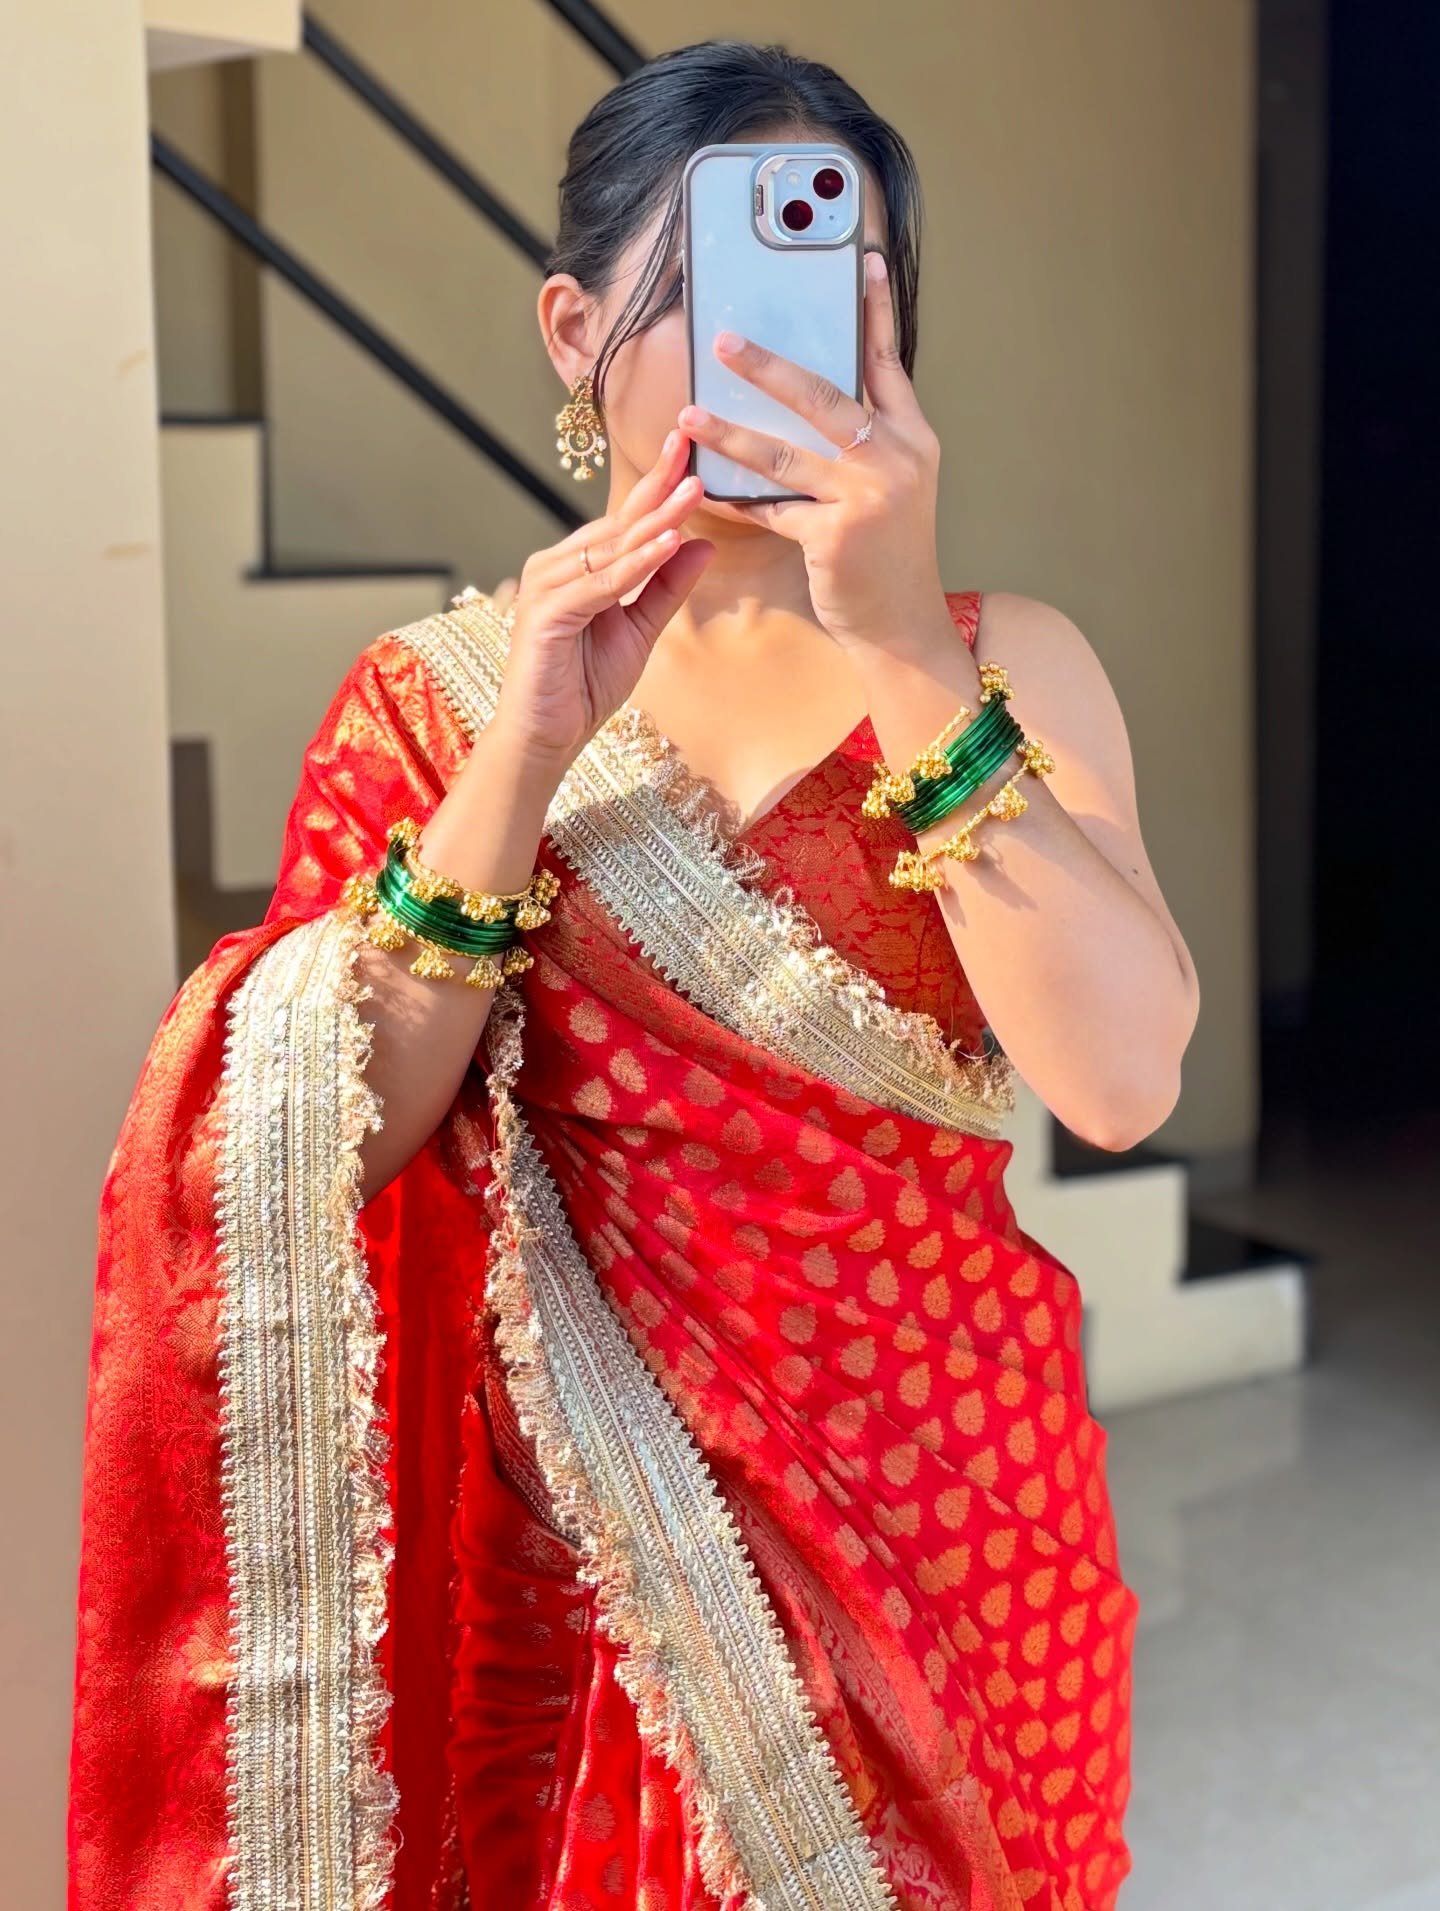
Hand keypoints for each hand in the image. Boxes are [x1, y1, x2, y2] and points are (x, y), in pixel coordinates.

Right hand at [492, 432, 713, 769]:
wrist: (547, 738)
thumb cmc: (583, 685)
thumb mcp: (640, 629)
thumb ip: (666, 587)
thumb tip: (703, 543)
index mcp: (575, 565)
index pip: (623, 518)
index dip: (657, 484)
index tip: (688, 448)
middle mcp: (554, 566)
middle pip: (617, 522)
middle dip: (659, 489)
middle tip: (694, 450)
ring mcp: (545, 586)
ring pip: (611, 548)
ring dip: (654, 520)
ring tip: (694, 492)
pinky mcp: (545, 613)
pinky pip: (600, 584)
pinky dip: (634, 564)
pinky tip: (666, 544)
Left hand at [678, 251, 946, 652]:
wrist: (903, 627)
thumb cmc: (885, 557)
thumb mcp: (890, 489)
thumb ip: (861, 443)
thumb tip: (804, 400)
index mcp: (912, 438)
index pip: (887, 362)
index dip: (875, 311)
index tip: (865, 261)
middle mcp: (895, 458)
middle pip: (822, 394)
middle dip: (765, 366)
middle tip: (722, 341)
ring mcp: (867, 496)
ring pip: (782, 452)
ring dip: (727, 434)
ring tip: (686, 417)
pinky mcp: (835, 535)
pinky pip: (770, 507)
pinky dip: (734, 500)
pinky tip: (700, 489)